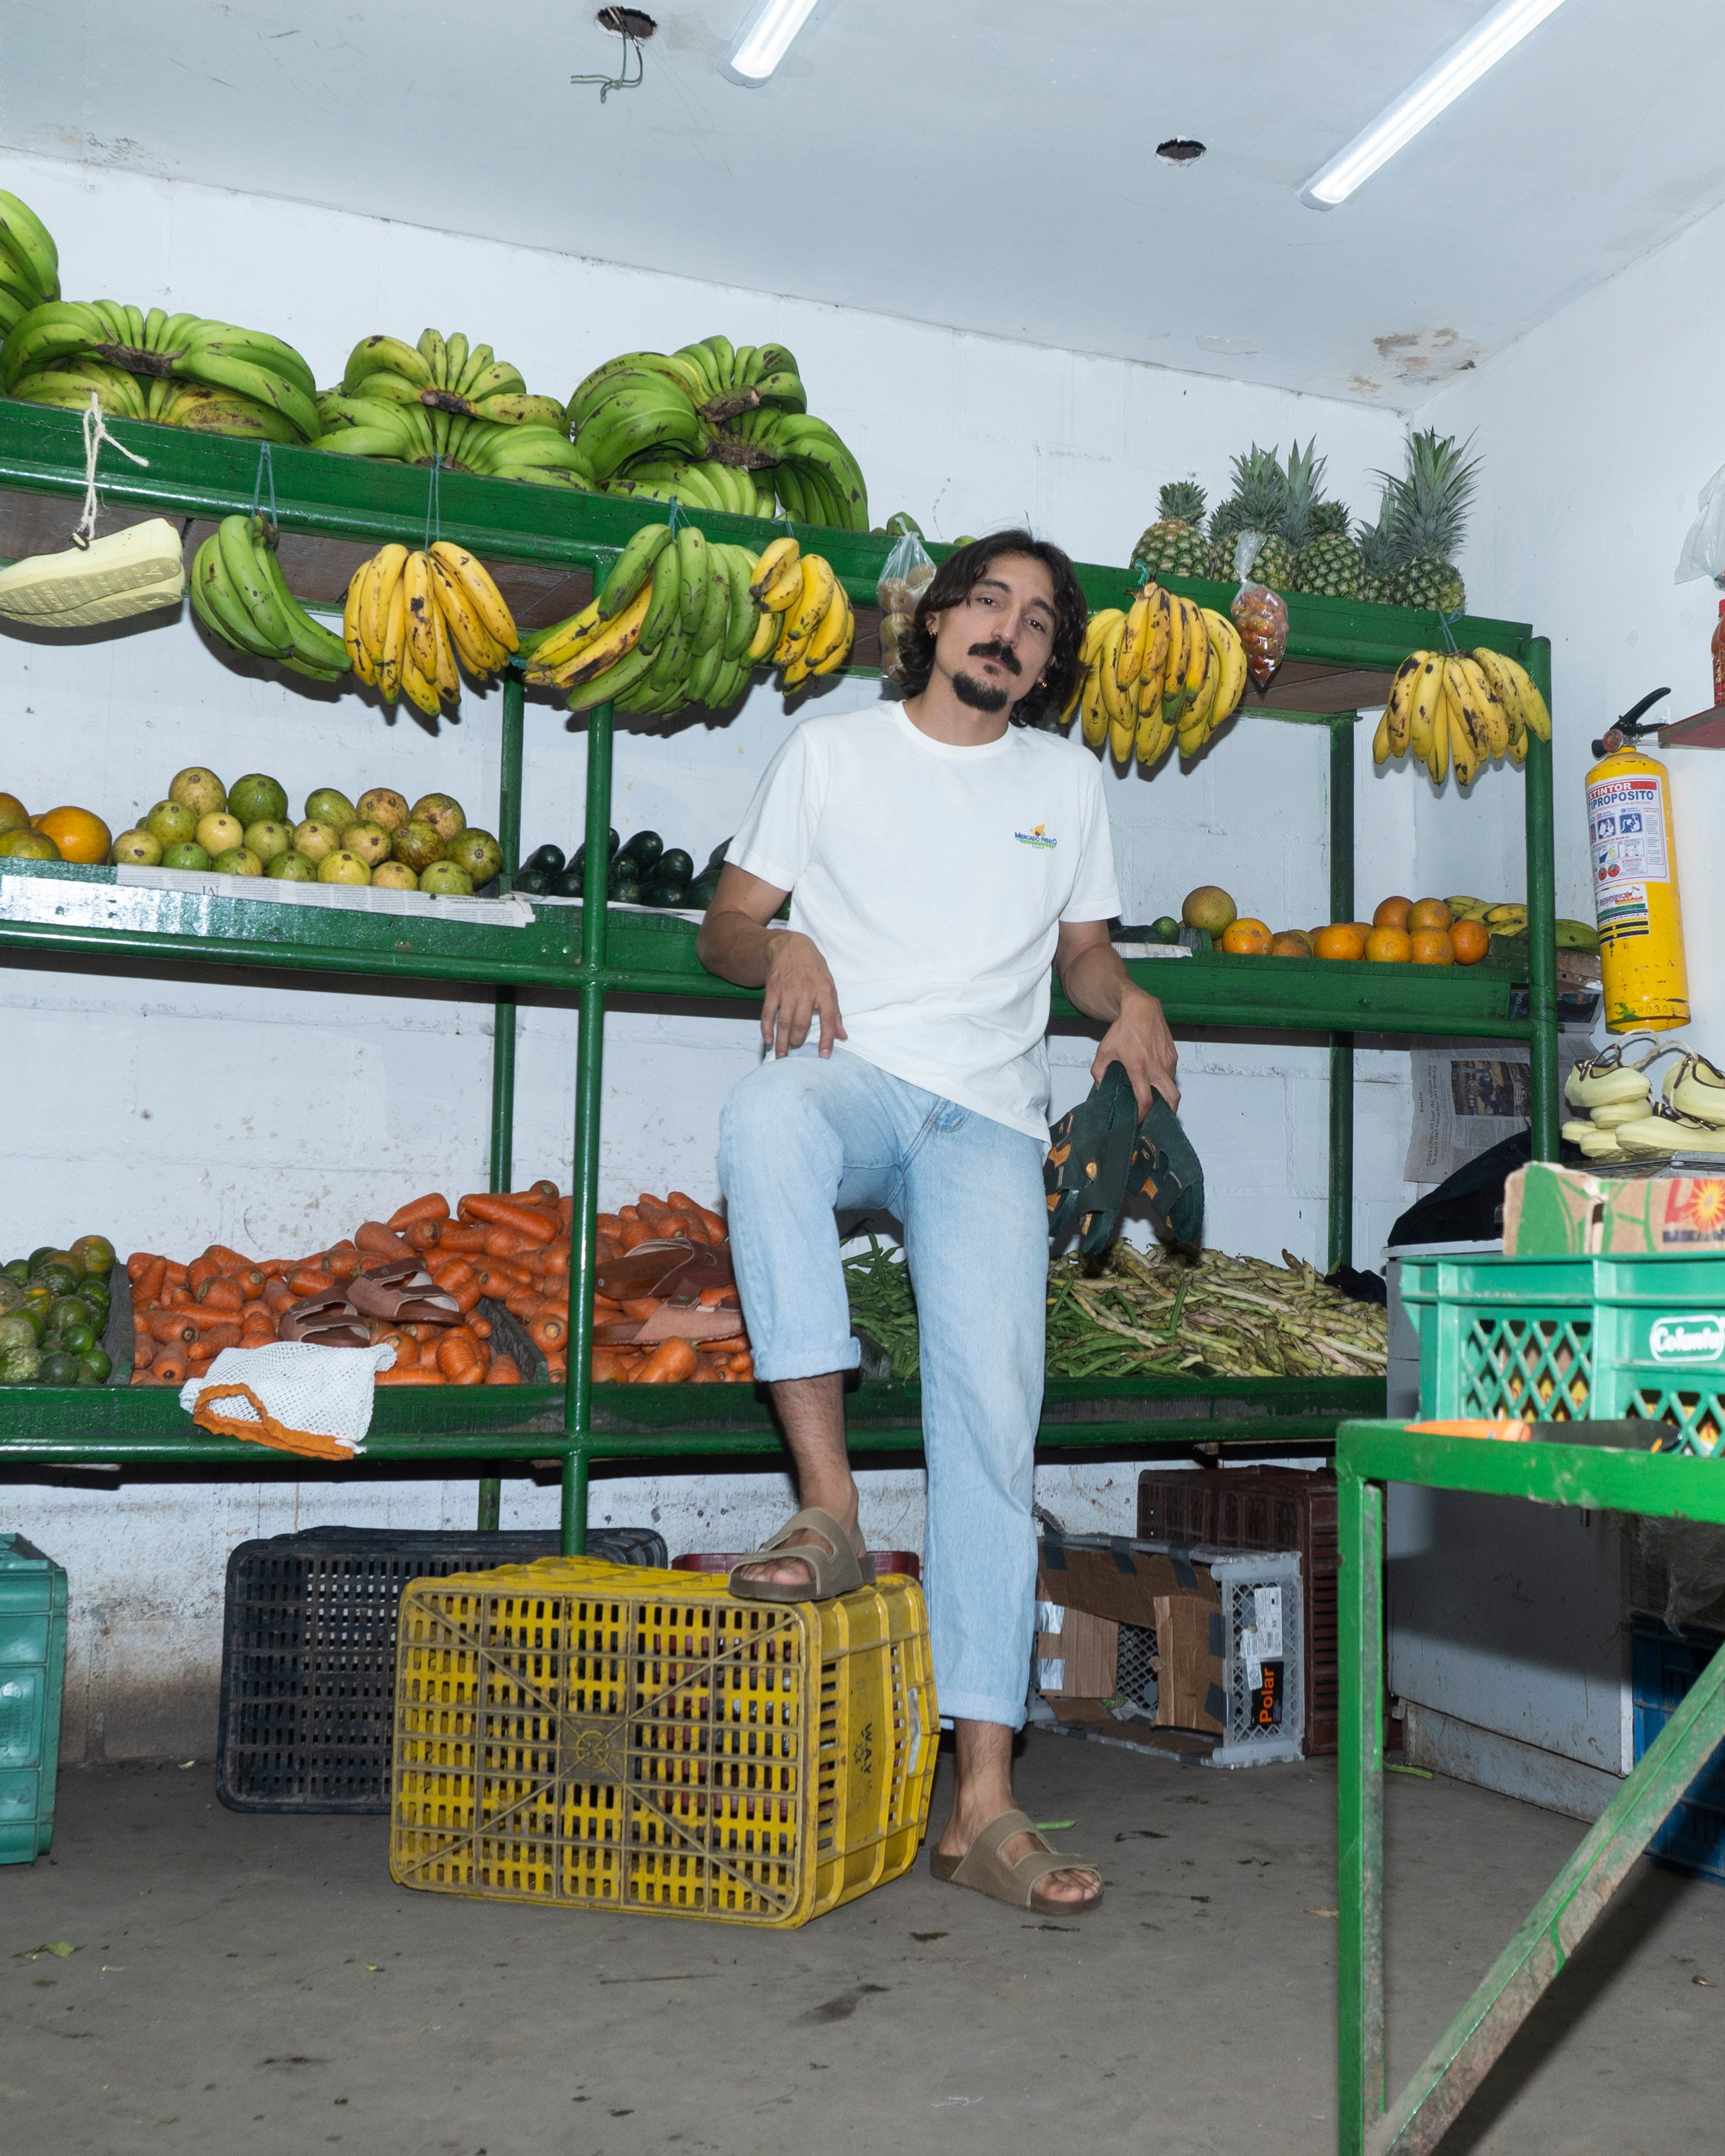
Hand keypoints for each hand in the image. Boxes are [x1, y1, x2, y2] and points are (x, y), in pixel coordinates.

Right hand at [761, 931, 847, 1058]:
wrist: (791, 946)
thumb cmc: (814, 968)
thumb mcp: (830, 985)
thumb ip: (835, 1012)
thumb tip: (842, 1035)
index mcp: (825, 992)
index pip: (828, 1020)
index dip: (827, 1039)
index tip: (824, 1055)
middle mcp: (807, 992)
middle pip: (802, 1024)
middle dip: (798, 1041)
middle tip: (796, 1049)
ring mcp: (788, 991)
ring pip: (784, 1022)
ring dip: (782, 1041)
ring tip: (782, 1054)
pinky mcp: (772, 990)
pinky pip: (768, 1013)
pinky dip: (766, 1028)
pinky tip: (768, 1039)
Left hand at [1093, 987, 1178, 1115]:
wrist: (1142, 1010)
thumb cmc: (1123, 1030)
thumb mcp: (1104, 1051)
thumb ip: (1098, 1071)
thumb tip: (1099, 1087)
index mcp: (1139, 1068)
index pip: (1146, 1101)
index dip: (1143, 1115)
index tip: (1138, 1120)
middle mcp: (1157, 1067)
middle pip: (1172, 1099)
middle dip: (1168, 1113)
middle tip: (1157, 1117)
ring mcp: (1168, 1062)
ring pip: (1173, 1086)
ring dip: (1166, 1096)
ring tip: (1155, 1099)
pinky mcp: (1174, 1056)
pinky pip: (1173, 1074)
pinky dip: (1167, 1081)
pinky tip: (1156, 1080)